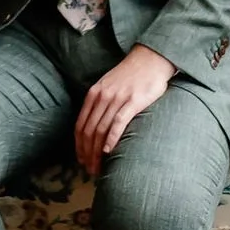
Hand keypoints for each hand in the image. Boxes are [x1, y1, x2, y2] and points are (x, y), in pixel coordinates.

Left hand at [74, 45, 174, 175]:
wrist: (150, 59)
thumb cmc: (130, 75)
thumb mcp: (107, 85)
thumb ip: (99, 103)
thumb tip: (93, 126)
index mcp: (94, 94)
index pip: (80, 125)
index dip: (79, 146)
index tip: (81, 160)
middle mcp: (102, 96)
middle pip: (89, 131)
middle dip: (87, 153)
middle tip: (90, 170)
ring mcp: (117, 99)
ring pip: (101, 130)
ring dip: (97, 152)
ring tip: (98, 167)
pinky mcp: (133, 101)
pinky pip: (118, 122)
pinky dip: (111, 138)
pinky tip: (109, 151)